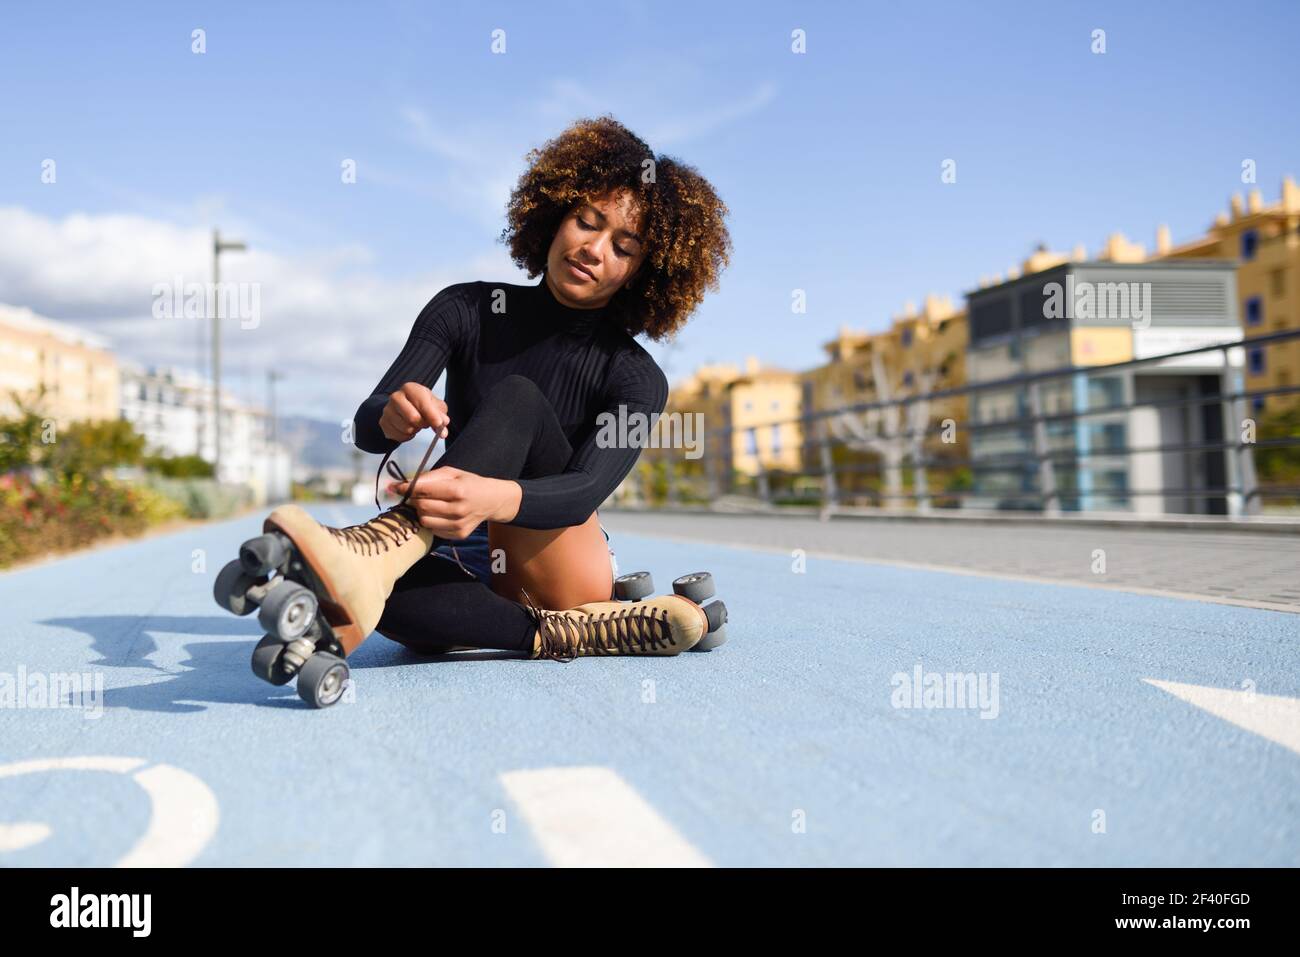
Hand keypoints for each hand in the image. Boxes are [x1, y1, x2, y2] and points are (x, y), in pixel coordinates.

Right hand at [380, 382, 449, 443]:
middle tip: (426, 423)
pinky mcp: (383, 423)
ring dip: (416, 430)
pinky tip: (408, 428)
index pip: (422, 403)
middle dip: (423, 424)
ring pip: (407, 429)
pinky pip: (400, 436)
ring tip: (416, 424)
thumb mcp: (434, 405)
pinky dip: (408, 436)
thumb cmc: (421, 404)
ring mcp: (387, 410)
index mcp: (410, 388)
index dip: (432, 416)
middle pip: (413, 418)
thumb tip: (443, 423)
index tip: (439, 424)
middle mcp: (396, 397)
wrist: (402, 406)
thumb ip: (441, 414)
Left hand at [388, 467, 520, 537]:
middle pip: (422, 506)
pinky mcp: (459, 535)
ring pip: (424, 520)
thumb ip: (429, 477)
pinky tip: (440, 514)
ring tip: (430, 504)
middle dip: (415, 499)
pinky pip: (433, 530)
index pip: (423, 490)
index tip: (395, 487)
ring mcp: (459, 524)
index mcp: (458, 490)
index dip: (406, 488)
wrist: (492, 500)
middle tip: (418, 495)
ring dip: (422, 512)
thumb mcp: (453, 472)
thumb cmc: (469, 483)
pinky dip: (431, 521)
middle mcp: (459, 509)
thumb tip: (401, 485)